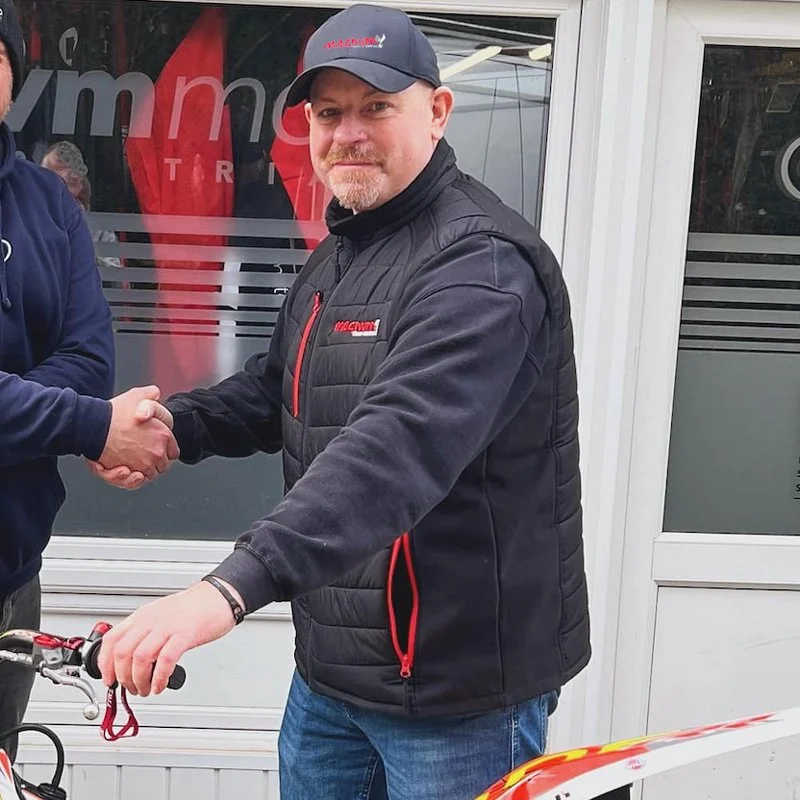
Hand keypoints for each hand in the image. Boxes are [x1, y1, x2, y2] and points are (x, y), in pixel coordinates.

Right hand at [95, 387, 178, 480]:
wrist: (92, 425)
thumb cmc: (112, 413)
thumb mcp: (136, 396)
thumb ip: (150, 394)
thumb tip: (156, 394)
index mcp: (164, 435)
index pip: (173, 451)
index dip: (163, 450)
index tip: (154, 448)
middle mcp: (157, 452)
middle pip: (162, 465)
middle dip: (153, 461)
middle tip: (140, 454)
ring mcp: (144, 464)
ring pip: (148, 475)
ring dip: (141, 470)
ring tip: (130, 461)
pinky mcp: (129, 474)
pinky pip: (134, 482)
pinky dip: (130, 479)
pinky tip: (125, 470)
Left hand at [97, 580, 241, 695]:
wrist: (219, 596)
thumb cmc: (195, 607)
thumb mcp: (162, 615)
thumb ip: (146, 633)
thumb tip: (133, 659)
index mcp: (143, 616)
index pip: (112, 639)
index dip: (105, 664)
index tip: (109, 679)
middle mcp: (152, 620)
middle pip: (123, 652)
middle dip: (123, 677)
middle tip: (131, 688)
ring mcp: (168, 627)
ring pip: (140, 658)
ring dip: (139, 681)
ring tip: (146, 689)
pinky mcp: (185, 635)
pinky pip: (165, 660)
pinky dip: (159, 678)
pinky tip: (160, 685)